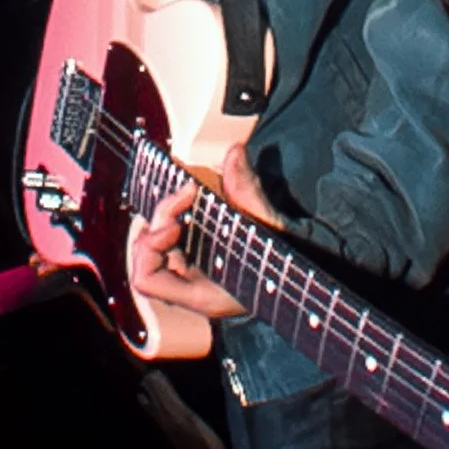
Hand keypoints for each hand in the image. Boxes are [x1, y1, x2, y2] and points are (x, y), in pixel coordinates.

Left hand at [129, 144, 281, 321]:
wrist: (303, 267)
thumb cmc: (285, 260)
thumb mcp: (268, 227)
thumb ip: (247, 191)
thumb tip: (235, 153)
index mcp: (202, 295)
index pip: (146, 280)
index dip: (150, 248)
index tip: (174, 224)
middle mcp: (190, 289)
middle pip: (144, 259)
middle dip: (156, 223)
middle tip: (182, 197)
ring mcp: (191, 276)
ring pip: (153, 248)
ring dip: (163, 217)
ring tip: (185, 196)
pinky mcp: (196, 262)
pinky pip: (168, 241)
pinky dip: (173, 218)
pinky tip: (189, 202)